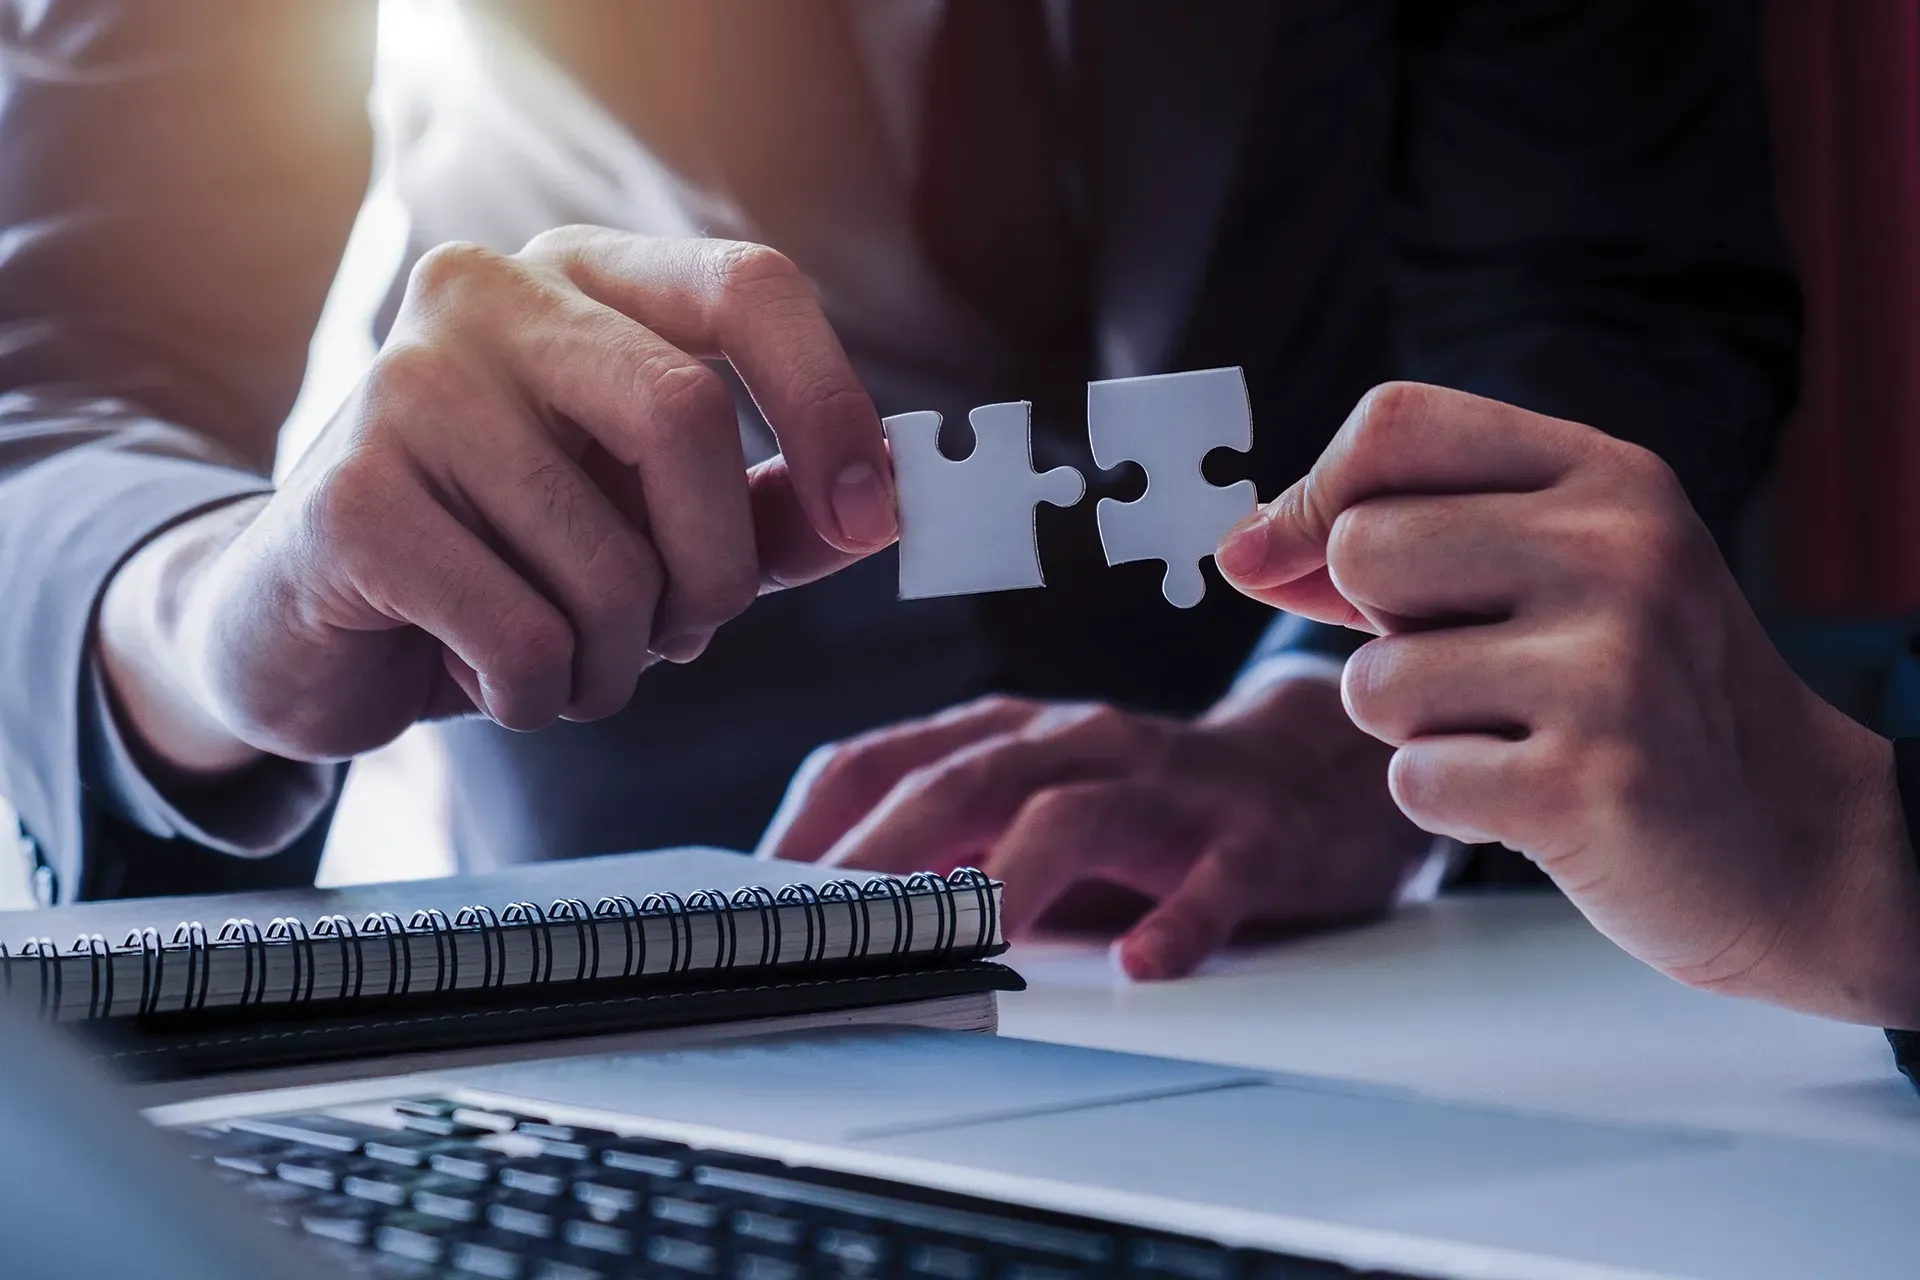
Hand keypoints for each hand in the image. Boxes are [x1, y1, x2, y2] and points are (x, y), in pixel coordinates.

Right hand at [98, 230, 895, 775]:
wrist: (304, 626)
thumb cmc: (499, 562)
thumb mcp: (652, 531)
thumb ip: (767, 516)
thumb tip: (889, 502)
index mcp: (581, 278)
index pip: (748, 287)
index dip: (829, 404)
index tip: (865, 518)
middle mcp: (486, 296)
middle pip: (684, 418)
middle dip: (714, 569)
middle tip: (681, 632)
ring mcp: (402, 384)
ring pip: (608, 560)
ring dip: (617, 660)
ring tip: (560, 659)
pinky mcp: (346, 497)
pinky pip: (525, 634)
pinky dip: (537, 693)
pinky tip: (480, 674)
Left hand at [757, 680, 1433, 979]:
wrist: (1317, 774)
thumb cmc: (1152, 806)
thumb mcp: (1035, 810)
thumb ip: (949, 847)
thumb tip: (823, 921)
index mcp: (1009, 736)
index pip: (882, 758)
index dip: (813, 826)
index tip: (750, 900)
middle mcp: (1077, 744)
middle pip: (961, 783)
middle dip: (879, 854)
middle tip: (816, 931)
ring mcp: (1165, 787)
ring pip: (1074, 815)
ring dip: (1008, 879)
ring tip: (960, 943)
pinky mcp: (1252, 839)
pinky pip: (1214, 879)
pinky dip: (1177, 919)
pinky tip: (1143, 966)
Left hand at [1216, 382, 1919, 1024]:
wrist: (1782, 836)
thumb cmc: (1632, 692)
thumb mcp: (1545, 577)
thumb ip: (1394, 547)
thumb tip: (1239, 549)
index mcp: (1607, 477)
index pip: (1394, 424)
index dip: (1310, 496)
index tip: (1281, 559)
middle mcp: (1618, 553)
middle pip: (1362, 548)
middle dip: (1380, 627)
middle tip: (1475, 666)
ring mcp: (1613, 669)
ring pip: (1373, 680)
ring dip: (1414, 728)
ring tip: (1515, 733)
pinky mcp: (1590, 785)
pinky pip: (1412, 780)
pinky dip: (1448, 802)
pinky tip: (1533, 798)